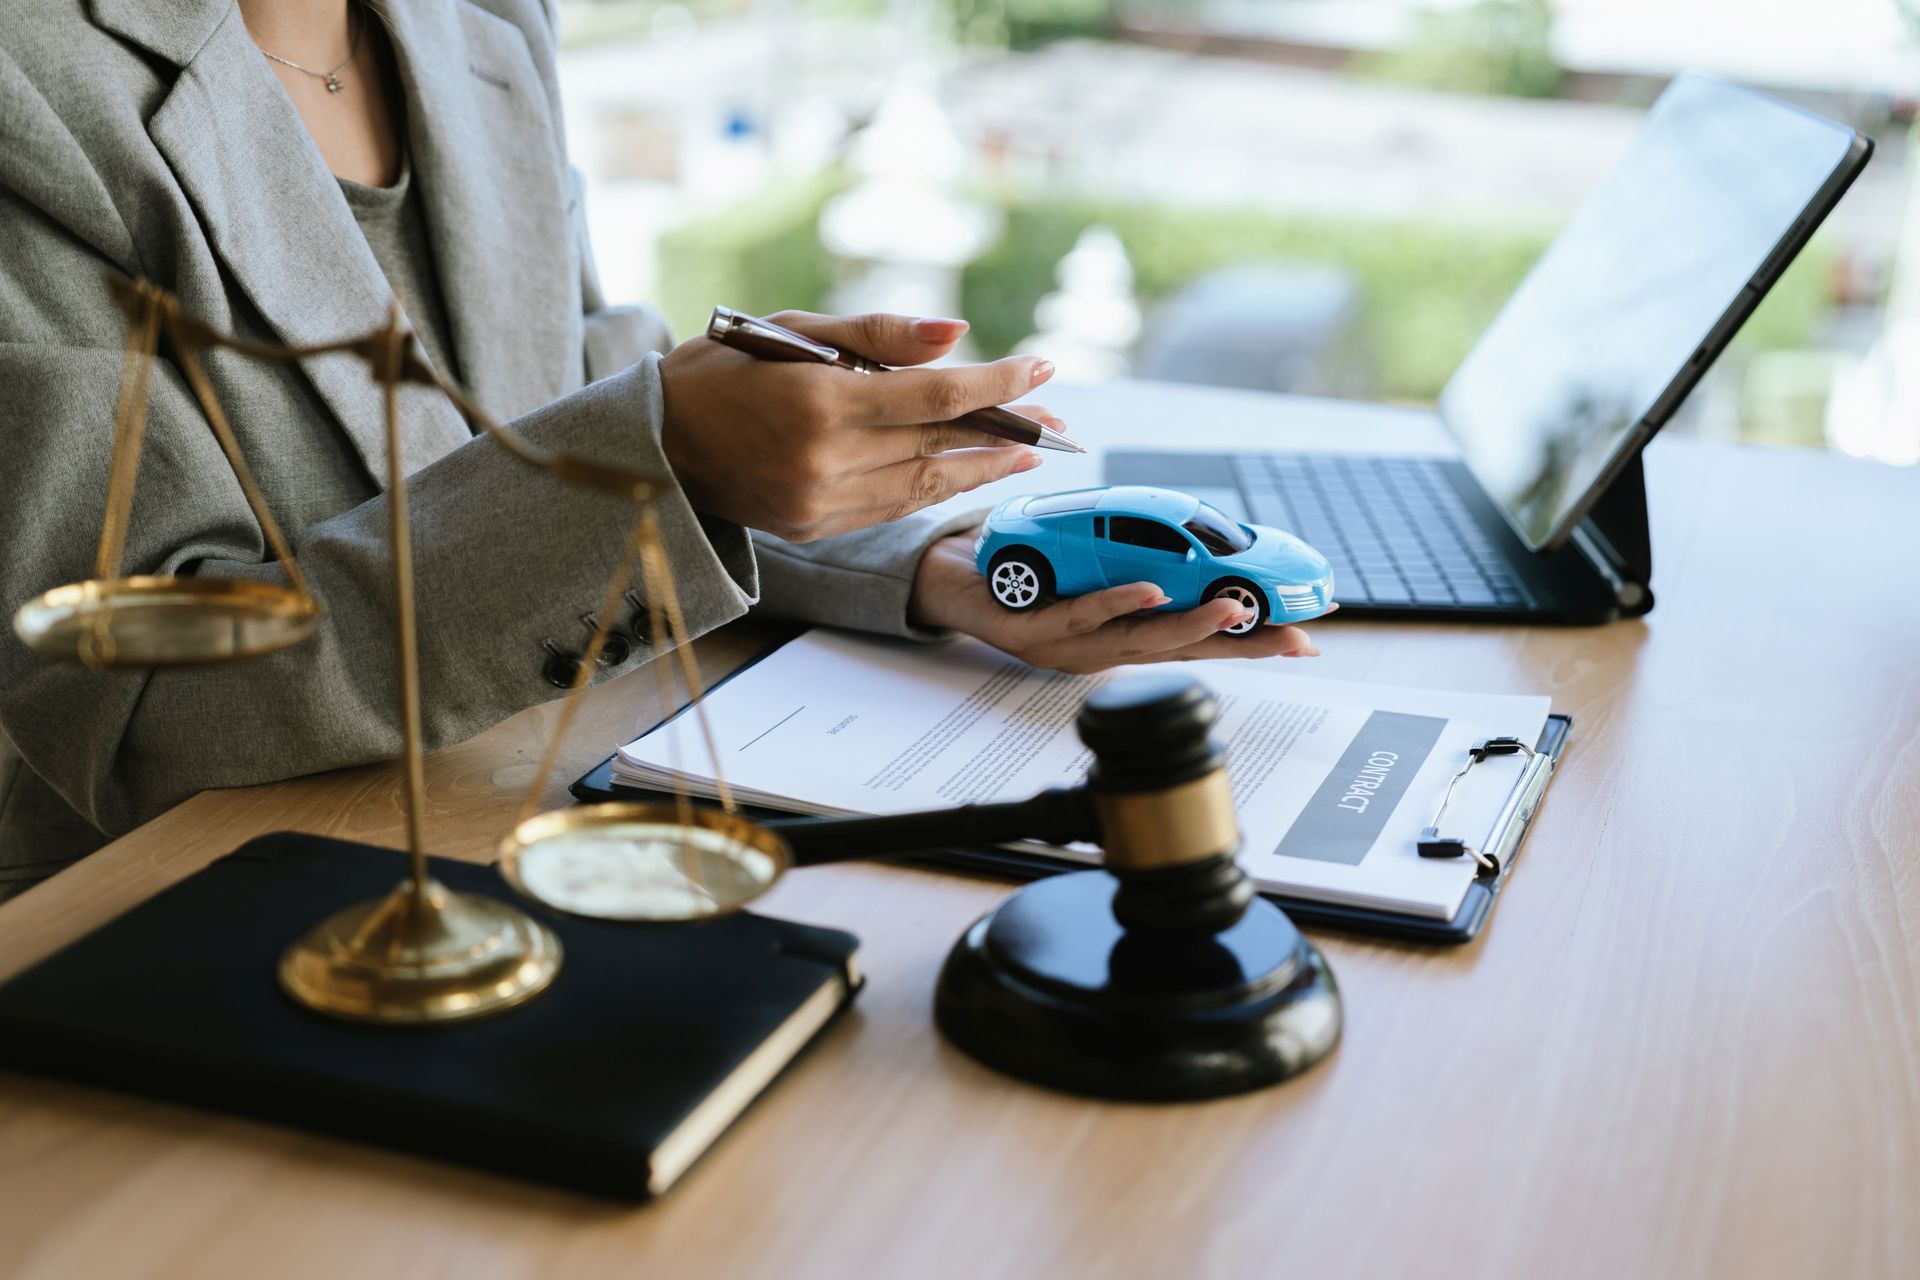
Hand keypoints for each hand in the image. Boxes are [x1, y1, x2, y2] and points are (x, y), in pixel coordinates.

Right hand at [658, 312, 1057, 541]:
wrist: (653, 445)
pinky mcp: (815, 529)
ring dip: (985, 469)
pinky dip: (936, 489)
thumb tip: (956, 335)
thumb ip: (877, 335)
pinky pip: (894, 508)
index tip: (1044, 369)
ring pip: (927, 487)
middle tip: (1058, 419)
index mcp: (822, 402)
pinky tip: (968, 473)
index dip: (999, 383)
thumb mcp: (792, 330)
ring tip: (1029, 452)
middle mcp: (827, 460)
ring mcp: (822, 503)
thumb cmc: (721, 371)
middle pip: (943, 445)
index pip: (937, 396)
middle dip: (1008, 429)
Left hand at [909, 533, 1324, 673]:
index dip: (1252, 641)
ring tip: (1234, 613)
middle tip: (1292, 636)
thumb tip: (1199, 536)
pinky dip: (1118, 603)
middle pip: (1183, 650)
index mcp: (1122, 635)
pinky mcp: (1029, 627)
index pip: (1199, 641)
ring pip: (1138, 640)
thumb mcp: (1095, 564)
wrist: (949, 580)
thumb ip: (1143, 561)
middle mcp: (1100, 648)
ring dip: (1190, 625)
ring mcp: (1066, 643)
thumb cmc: (1027, 572)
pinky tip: (1149, 593)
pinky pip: (1080, 615)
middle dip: (1242, 643)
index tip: (1306, 638)